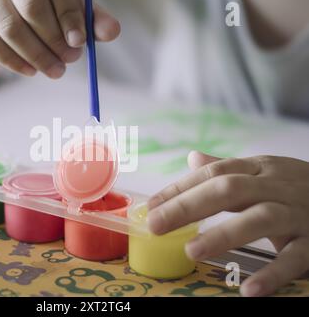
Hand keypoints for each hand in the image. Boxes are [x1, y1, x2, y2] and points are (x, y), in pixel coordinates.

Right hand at [0, 0, 119, 77]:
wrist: (1, 1)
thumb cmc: (43, 3)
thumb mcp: (68, 6)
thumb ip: (89, 18)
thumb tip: (112, 32)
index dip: (70, 16)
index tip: (79, 42)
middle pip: (32, 8)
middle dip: (54, 41)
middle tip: (69, 61)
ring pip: (10, 27)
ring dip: (36, 55)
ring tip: (56, 71)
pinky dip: (11, 61)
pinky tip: (31, 72)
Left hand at [148, 151, 308, 296]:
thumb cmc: (298, 189)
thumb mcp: (265, 173)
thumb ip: (229, 169)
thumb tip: (193, 158)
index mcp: (260, 168)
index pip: (214, 172)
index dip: (180, 188)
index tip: (152, 206)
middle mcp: (277, 186)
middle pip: (229, 189)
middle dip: (189, 206)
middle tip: (156, 224)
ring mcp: (298, 213)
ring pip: (260, 218)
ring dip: (223, 234)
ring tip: (191, 250)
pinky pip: (295, 257)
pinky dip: (272, 274)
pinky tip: (247, 289)